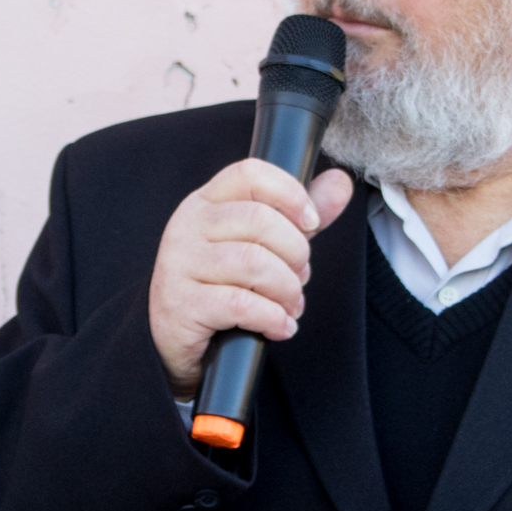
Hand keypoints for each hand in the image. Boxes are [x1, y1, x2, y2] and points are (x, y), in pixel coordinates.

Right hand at [149, 162, 354, 397]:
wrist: (171, 337)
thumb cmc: (220, 284)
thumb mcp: (259, 245)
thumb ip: (298, 216)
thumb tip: (340, 182)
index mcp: (206, 202)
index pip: (250, 173)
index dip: (290, 193)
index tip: (311, 222)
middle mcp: (188, 226)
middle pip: (260, 221)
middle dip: (296, 253)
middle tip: (300, 278)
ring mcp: (180, 264)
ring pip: (253, 264)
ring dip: (287, 290)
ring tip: (291, 306)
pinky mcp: (182, 304)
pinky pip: (240, 305)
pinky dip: (272, 318)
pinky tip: (280, 326)